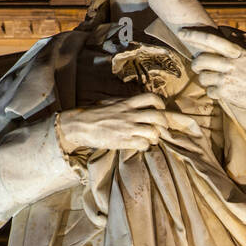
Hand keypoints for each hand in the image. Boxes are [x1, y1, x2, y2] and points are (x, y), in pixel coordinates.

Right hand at [57, 93, 202, 153]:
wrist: (80, 125)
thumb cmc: (95, 114)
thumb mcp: (112, 103)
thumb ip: (127, 104)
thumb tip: (139, 104)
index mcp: (128, 103)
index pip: (153, 99)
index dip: (162, 106)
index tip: (162, 111)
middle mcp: (130, 114)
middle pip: (159, 116)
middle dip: (166, 123)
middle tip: (166, 129)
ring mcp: (127, 128)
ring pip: (154, 132)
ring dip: (156, 136)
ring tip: (150, 138)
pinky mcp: (123, 141)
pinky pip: (144, 144)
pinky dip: (146, 146)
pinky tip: (140, 145)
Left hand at [178, 27, 245, 122]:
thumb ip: (240, 43)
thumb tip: (226, 31)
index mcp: (236, 51)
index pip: (211, 39)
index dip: (194, 35)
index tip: (182, 32)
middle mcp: (230, 64)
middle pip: (200, 60)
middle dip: (196, 64)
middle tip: (198, 66)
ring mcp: (226, 79)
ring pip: (202, 77)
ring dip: (205, 79)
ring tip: (214, 81)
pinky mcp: (226, 94)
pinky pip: (209, 92)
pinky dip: (213, 93)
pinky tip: (222, 92)